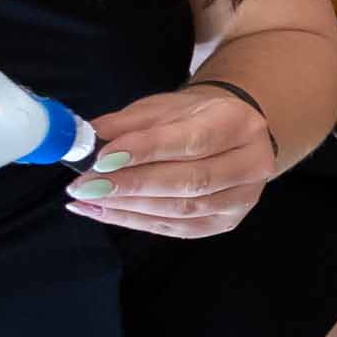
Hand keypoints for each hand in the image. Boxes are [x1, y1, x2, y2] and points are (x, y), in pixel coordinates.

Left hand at [69, 81, 277, 237]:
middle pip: (189, 181)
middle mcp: (250, 163)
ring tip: (86, 199)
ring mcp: (241, 199)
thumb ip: (128, 123)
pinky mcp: (225, 223)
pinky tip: (102, 212)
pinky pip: (176, 228)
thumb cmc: (193, 117)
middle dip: (131, 185)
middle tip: (85, 185)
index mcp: (238, 124)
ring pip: (181, 210)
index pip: (192, 141)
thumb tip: (88, 139)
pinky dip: (134, 221)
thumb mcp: (162, 107)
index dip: (145, 151)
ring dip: (127, 207)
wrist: (230, 136)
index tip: (102, 158)